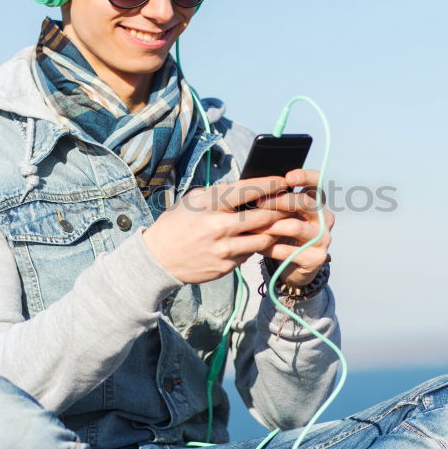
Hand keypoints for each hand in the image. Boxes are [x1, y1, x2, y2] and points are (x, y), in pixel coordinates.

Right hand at [143, 177, 289, 283]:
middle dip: (280, 209)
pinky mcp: (227, 267)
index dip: (271, 184)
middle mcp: (220, 228)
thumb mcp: (193, 200)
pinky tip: (252, 239)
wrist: (158, 259)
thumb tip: (249, 188)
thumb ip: (221, 193)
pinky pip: (249, 254)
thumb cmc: (176, 224)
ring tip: (275, 223)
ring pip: (263, 239)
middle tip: (289, 203)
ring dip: (271, 230)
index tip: (284, 181)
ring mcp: (225, 250)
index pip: (249, 191)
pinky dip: (253, 245)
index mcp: (211, 206)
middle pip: (264, 216)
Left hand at [253, 168, 333, 287]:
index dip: (306, 176)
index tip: (288, 178)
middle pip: (305, 202)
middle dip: (279, 201)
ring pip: (295, 226)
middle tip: (258, 203)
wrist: (294, 267)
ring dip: (271, 226)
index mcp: (317, 203)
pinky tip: (259, 247)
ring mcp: (324, 238)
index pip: (318, 183)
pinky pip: (289, 250)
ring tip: (253, 227)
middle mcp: (325, 218)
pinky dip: (271, 248)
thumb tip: (254, 188)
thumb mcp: (283, 216)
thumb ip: (278, 202)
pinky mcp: (317, 257)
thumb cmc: (285, 235)